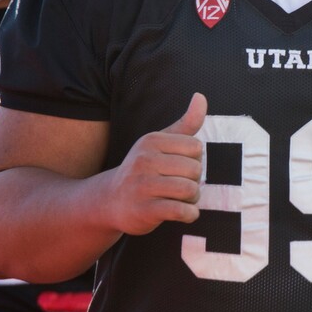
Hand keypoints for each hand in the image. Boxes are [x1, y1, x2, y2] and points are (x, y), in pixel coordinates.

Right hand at [105, 93, 206, 235]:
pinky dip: (190, 215)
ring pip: (190, 190)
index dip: (194, 160)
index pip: (196, 147)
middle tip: (180, 187)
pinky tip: (184, 214)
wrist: (110, 200)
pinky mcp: (144, 210)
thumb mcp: (160, 143)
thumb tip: (201, 96)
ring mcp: (142, 185)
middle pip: (195, 169)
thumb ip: (185, 123)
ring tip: (181, 200)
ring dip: (193, 199)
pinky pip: (181, 211)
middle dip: (195, 181)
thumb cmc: (144, 169)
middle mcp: (145, 160)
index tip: (180, 167)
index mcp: (151, 140)